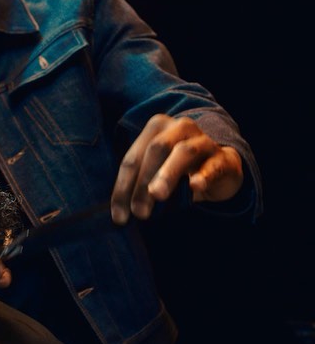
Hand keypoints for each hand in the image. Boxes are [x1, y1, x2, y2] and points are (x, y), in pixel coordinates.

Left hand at [110, 114, 243, 223]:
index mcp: (156, 128)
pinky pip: (213, 165)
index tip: (119, 216)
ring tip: (158, 195)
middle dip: (143, 181)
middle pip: (156, 150)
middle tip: (138, 211)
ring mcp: (204, 140)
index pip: (132, 158)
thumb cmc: (179, 170)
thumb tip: (121, 213)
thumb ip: (139, 184)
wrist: (220, 166)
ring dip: (168, 174)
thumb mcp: (156, 172)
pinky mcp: (224, 158)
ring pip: (183, 152)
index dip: (123, 187)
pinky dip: (203, 175)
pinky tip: (195, 186)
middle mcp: (179, 127)